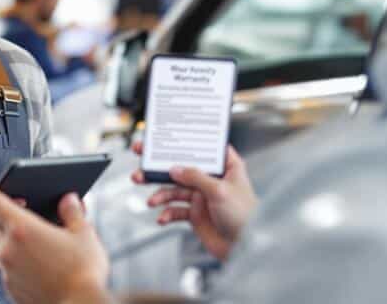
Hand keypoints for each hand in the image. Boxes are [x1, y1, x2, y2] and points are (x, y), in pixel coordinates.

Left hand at [0, 175, 112, 303]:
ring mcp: (7, 270)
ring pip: (3, 247)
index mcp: (23, 228)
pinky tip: (39, 266)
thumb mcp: (84, 234)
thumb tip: (69, 201)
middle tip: (28, 219)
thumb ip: (72, 213)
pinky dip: (18, 262)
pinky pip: (9, 268)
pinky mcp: (10, 288)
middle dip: (7, 218)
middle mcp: (9, 248)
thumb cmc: (82, 273)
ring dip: (14, 242)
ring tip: (41, 247)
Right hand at [132, 142, 257, 260]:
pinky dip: (167, 214)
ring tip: (151, 201)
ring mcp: (202, 196)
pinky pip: (176, 210)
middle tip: (141, 168)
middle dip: (160, 169)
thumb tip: (174, 168)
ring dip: (161, 195)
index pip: (203, 148)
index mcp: (225, 167)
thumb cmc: (244, 216)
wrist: (245, 248)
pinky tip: (162, 218)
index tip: (163, 139)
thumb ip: (195, 177)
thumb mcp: (219, 191)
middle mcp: (212, 179)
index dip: (185, 142)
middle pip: (182, 169)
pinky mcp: (195, 214)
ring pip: (175, 190)